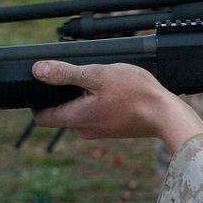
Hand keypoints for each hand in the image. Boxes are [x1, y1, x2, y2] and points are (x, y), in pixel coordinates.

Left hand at [31, 60, 202, 151]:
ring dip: (84, 98)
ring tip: (100, 82)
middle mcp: (85, 130)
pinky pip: (97, 116)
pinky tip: (114, 92)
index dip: (37, 101)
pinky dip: (99, 103)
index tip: (42, 85)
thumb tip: (38, 71)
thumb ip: (65, 74)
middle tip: (77, 76)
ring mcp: (100, 131)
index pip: (41, 117)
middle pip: (62, 113)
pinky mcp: (113, 129)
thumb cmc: (135, 93)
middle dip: (64, 95)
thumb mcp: (97, 75)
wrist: (166, 114)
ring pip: (81, 113)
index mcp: (76, 118)